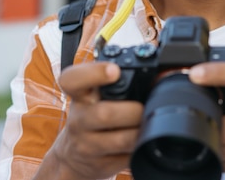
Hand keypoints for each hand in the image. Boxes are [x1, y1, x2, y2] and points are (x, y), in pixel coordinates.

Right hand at [34, 62, 143, 179]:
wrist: (73, 157)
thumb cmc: (91, 116)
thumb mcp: (93, 95)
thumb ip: (115, 78)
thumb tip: (152, 59)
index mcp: (79, 95)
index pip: (73, 79)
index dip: (94, 73)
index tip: (115, 70)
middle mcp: (79, 119)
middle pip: (105, 114)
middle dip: (133, 111)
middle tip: (143, 107)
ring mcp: (87, 145)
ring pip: (121, 140)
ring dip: (140, 131)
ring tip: (147, 124)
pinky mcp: (101, 165)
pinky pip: (128, 158)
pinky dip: (140, 148)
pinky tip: (141, 141)